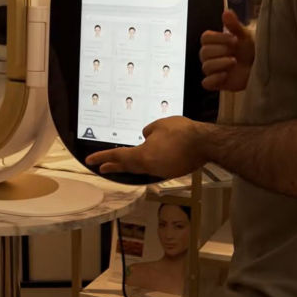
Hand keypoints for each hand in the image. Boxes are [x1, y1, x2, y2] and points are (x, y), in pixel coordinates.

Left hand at [85, 117, 205, 178]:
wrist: (205, 144)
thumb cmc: (183, 132)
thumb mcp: (160, 125)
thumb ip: (148, 131)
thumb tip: (145, 136)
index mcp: (143, 156)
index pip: (118, 156)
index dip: (102, 157)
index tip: (90, 161)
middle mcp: (149, 167)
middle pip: (126, 167)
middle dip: (113, 166)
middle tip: (101, 167)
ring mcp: (161, 171)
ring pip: (140, 169)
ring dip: (129, 166)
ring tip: (119, 165)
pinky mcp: (171, 171)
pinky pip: (153, 168)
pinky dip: (145, 165)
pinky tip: (145, 161)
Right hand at [200, 10, 254, 90]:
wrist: (266, 66)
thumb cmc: (254, 49)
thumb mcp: (246, 36)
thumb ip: (234, 26)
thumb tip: (226, 12)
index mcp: (216, 42)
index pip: (205, 38)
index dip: (217, 38)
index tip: (234, 39)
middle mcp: (212, 56)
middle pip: (204, 52)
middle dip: (220, 50)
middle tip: (235, 50)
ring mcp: (214, 70)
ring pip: (206, 67)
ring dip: (220, 63)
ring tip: (234, 62)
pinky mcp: (217, 83)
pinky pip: (206, 83)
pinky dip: (214, 79)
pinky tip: (226, 75)